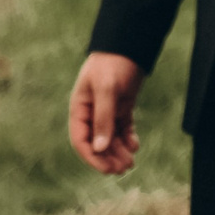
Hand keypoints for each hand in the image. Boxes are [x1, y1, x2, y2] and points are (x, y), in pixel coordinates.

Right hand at [67, 51, 143, 174]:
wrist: (128, 44)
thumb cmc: (111, 64)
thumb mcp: (106, 90)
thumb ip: (103, 118)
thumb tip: (99, 148)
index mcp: (80, 109)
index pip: (81, 140)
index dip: (92, 157)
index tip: (106, 169)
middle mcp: (91, 113)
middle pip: (97, 143)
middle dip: (109, 157)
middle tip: (123, 169)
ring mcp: (107, 110)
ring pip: (111, 138)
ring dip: (119, 151)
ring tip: (131, 162)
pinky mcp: (122, 106)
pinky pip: (122, 128)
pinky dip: (128, 138)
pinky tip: (135, 145)